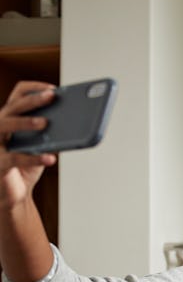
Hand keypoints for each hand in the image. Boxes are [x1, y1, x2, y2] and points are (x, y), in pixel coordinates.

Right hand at [0, 81, 57, 208]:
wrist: (15, 193)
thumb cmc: (27, 164)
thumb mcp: (43, 145)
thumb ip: (54, 133)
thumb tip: (77, 120)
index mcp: (12, 118)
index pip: (19, 95)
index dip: (34, 88)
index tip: (54, 89)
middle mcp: (0, 126)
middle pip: (14, 106)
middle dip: (34, 100)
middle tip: (52, 97)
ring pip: (5, 124)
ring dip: (26, 121)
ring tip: (46, 122)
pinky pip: (13, 158)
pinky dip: (33, 158)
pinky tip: (50, 158)